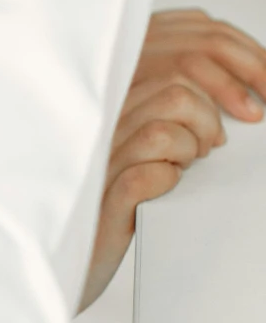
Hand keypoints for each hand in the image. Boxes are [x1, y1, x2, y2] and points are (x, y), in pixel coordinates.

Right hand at [79, 8, 265, 306]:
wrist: (77, 261)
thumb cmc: (116, 204)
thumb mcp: (139, 152)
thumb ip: (164, 119)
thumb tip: (225, 103)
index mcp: (114, 104)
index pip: (173, 62)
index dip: (221, 82)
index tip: (245, 109)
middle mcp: (106, 122)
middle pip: (176, 87)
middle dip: (207, 118)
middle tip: (205, 148)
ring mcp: (105, 156)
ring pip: (168, 120)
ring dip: (191, 146)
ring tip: (183, 166)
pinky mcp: (109, 194)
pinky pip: (152, 167)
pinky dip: (171, 175)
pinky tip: (164, 187)